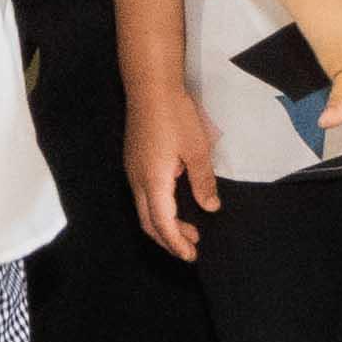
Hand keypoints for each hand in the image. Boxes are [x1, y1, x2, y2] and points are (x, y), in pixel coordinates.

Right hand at [123, 52, 224, 262]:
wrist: (149, 86)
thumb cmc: (175, 115)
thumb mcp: (197, 150)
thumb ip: (203, 182)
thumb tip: (210, 207)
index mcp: (154, 181)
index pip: (162, 224)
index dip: (177, 243)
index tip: (192, 255)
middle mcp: (137, 180)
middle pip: (149, 222)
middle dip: (169, 239)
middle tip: (192, 247)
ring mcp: (132, 170)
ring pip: (144, 209)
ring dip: (164, 224)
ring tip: (188, 228)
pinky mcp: (133, 161)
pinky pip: (142, 195)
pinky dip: (158, 209)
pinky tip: (175, 202)